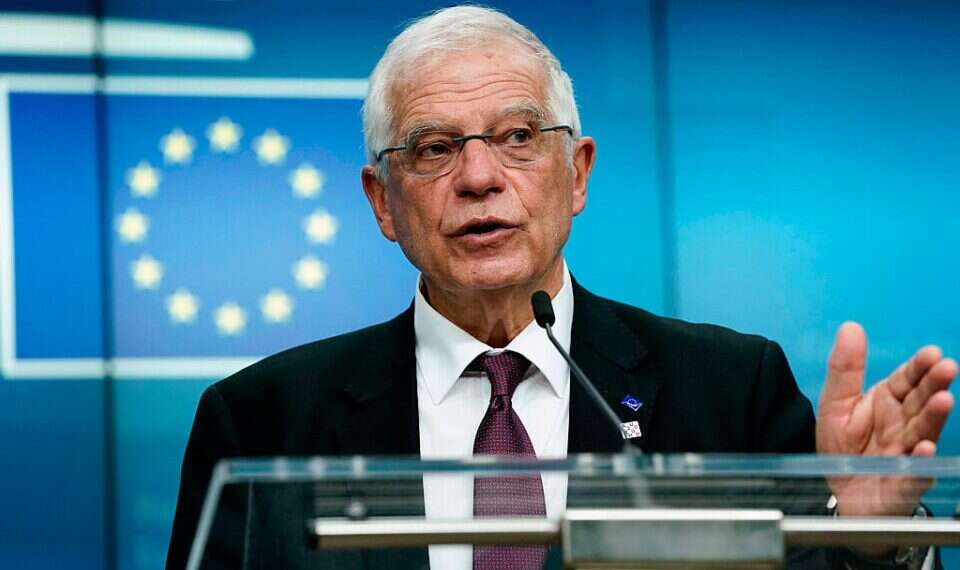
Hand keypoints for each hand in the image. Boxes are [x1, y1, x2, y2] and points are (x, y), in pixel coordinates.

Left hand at [816, 322, 955, 518]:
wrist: (842, 495)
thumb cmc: (844, 449)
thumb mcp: (835, 405)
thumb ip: (845, 369)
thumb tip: (851, 327)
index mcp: (887, 402)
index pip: (907, 380)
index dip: (919, 367)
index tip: (931, 354)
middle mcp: (903, 425)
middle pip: (921, 402)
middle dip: (934, 385)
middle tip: (947, 368)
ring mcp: (907, 453)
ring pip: (923, 433)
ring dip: (934, 417)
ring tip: (942, 401)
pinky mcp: (904, 482)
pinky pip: (914, 473)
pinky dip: (920, 462)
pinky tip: (924, 449)